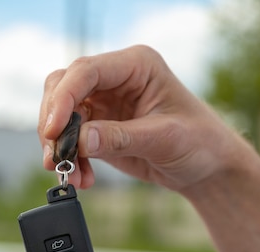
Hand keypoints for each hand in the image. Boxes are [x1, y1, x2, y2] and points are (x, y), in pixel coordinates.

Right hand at [39, 45, 241, 193]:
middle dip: (54, 123)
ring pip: (62, 116)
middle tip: (55, 156)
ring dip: (59, 146)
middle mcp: (115, 80)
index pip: (86, 71)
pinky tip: (82, 177)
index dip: (63, 99)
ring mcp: (105, 104)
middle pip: (64, 88)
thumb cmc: (198, 142)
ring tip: (70, 174)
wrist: (205, 168)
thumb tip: (80, 140)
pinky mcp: (100, 129)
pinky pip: (72, 141)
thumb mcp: (162, 139)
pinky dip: (70, 160)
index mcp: (136, 66)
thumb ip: (120, 137)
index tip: (53, 130)